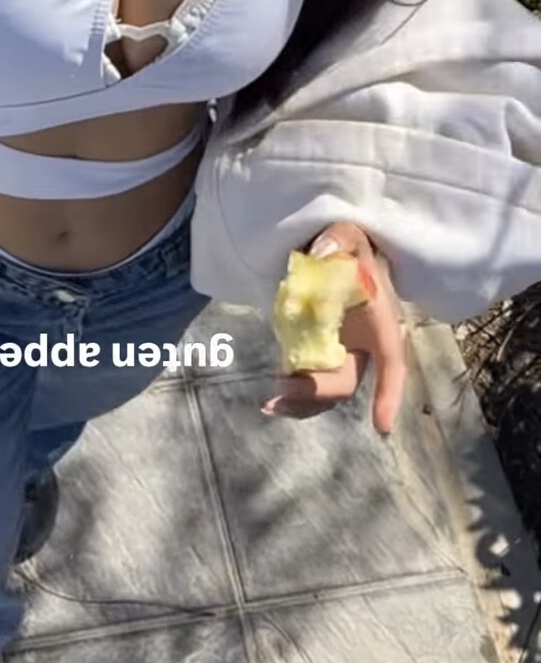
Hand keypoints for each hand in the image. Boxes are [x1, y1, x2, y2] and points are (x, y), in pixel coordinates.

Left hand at [261, 222, 407, 434]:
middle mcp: (363, 346)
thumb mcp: (348, 235)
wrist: (334, 256)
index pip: (392, 362)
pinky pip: (308, 386)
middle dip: (318, 392)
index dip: (389, 394)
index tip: (382, 427)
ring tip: (271, 404)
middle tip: (283, 387)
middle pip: (346, 382)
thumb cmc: (347, 248)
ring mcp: (339, 355)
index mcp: (379, 321)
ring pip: (326, 393)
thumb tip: (321, 255)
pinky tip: (271, 402)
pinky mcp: (316, 356)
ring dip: (302, 404)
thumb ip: (339, 240)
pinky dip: (292, 398)